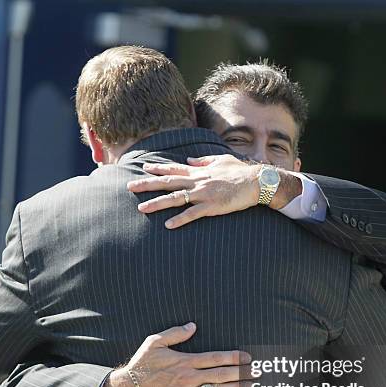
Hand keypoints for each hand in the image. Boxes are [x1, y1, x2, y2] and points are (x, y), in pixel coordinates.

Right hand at [98, 322, 255, 386]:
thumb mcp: (155, 342)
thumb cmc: (143, 364)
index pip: (215, 358)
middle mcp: (188, 378)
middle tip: (258, 372)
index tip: (247, 357)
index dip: (233, 357)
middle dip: (241, 373)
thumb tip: (193, 325)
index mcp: (184, 361)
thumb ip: (175, 333)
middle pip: (221, 375)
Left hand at [127, 154, 301, 228]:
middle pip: (168, 182)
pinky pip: (192, 214)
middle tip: (129, 186)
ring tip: (142, 208)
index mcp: (199, 172)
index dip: (157, 169)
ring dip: (157, 204)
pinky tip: (168, 226)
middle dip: (147, 184)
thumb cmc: (240, 172)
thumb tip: (189, 162)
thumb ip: (203, 162)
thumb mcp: (220, 161)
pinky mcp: (212, 206)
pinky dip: (180, 220)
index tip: (143, 168)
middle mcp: (198, 181)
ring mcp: (203, 194)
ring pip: (175, 199)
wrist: (256, 181)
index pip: (174, 169)